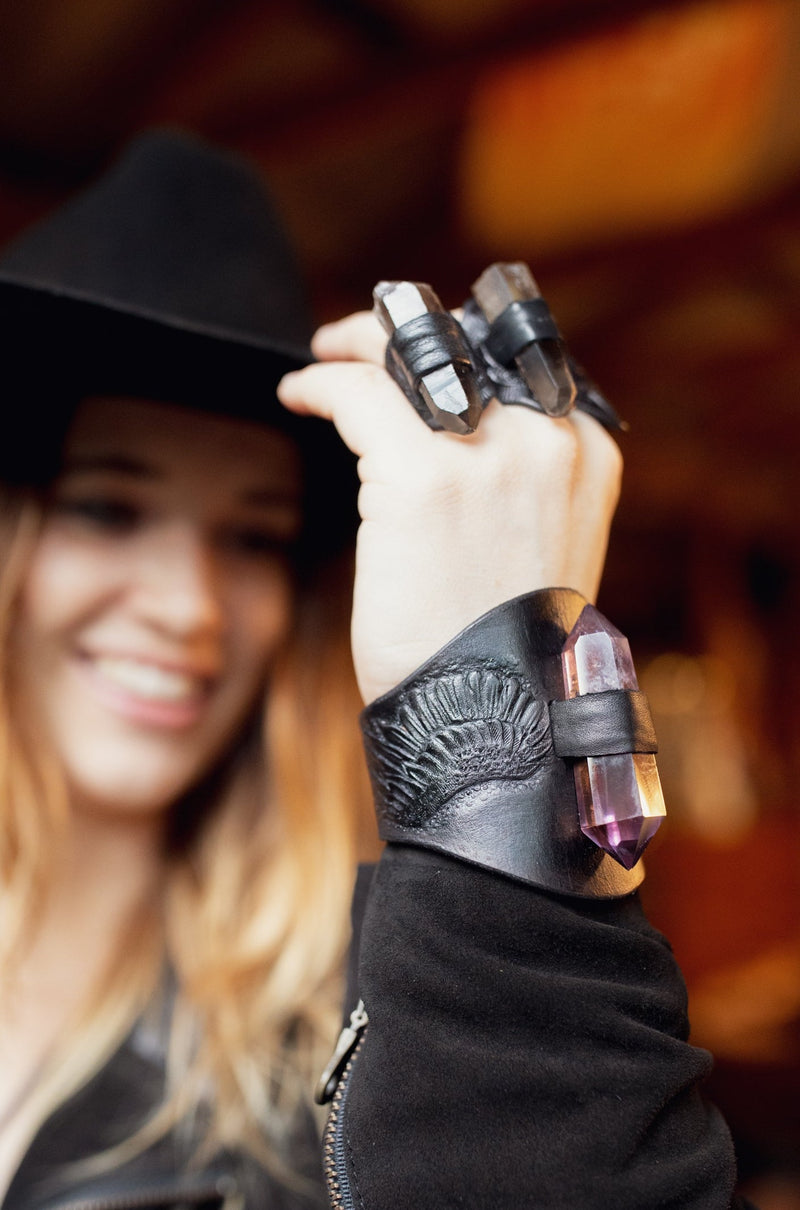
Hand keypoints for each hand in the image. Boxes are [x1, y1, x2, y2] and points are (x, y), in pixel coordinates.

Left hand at [277, 311, 621, 704]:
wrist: (498, 717)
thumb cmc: (507, 647)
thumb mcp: (540, 547)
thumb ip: (519, 485)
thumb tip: (457, 445)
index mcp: (584, 456)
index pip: (515, 368)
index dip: (458, 354)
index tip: (415, 362)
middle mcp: (547, 442)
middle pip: (466, 344)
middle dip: (407, 329)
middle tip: (358, 339)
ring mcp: (490, 455)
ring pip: (409, 354)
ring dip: (358, 343)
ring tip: (324, 354)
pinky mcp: (423, 478)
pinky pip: (357, 395)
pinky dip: (320, 384)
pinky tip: (298, 392)